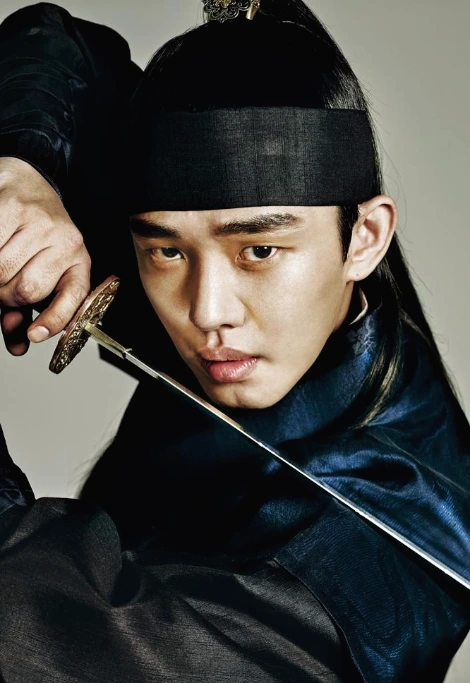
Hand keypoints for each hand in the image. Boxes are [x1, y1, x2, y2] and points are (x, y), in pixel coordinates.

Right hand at [0, 157, 90, 354]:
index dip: (55, 320)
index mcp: (77, 261)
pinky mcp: (12, 206)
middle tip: (0, 286)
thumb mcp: (39, 270)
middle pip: (27, 290)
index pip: (73, 298)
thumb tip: (18, 344)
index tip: (34, 335)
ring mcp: (40, 222)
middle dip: (5, 297)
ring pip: (1, 272)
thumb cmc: (31, 233)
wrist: (23, 182)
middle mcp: (66, 241)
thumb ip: (27, 308)